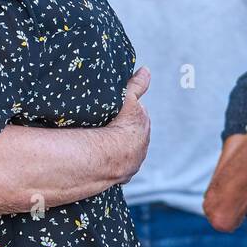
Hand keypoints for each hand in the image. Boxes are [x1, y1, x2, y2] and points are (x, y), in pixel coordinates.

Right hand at [107, 66, 150, 185]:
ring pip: (126, 152)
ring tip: (100, 144)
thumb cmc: (118, 126)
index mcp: (143, 125)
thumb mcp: (127, 99)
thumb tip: (146, 70)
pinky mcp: (123, 176)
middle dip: (122, 130)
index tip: (116, 110)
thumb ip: (137, 85)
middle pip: (132, 134)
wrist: (111, 156)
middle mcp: (142, 145)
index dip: (126, 110)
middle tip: (106, 126)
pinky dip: (111, 163)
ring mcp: (134, 162)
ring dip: (116, 148)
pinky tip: (101, 160)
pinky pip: (117, 167)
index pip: (136, 114)